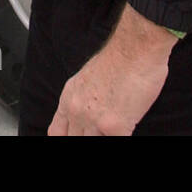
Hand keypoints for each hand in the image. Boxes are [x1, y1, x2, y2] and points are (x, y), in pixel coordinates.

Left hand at [49, 5, 173, 135]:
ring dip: (104, 137)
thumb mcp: (87, 78)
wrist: (134, 48)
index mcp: (69, 98)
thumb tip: (90, 114)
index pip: (57, 132)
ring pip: (92, 143)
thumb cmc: (118, 57)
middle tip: (100, 132)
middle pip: (73, 140)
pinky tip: (127, 130)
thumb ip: (84, 99)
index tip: (76, 136)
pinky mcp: (115, 127)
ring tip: (114, 130)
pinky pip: (116, 143)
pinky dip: (123, 136)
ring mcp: (94, 121)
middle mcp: (77, 111)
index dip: (66, 138)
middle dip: (87, 138)